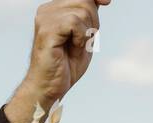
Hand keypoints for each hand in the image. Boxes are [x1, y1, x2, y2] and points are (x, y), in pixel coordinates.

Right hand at [5, 0, 111, 122]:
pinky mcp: (46, 29)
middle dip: (93, 23)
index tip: (107, 2)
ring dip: (87, 33)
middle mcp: (47, 9)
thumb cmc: (67, 64)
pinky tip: (73, 47)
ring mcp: (45, 18)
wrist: (51, 85)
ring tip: (75, 47)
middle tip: (82, 42)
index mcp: (55, 9)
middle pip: (85, 1)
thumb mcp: (84, 37)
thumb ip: (90, 17)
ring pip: (82, 11)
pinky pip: (74, 22)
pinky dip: (81, 37)